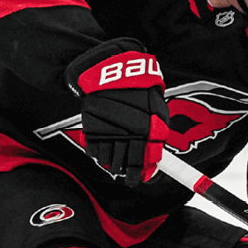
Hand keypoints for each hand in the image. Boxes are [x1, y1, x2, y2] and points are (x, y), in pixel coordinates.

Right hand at [66, 38, 169, 184]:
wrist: (112, 68)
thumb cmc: (139, 90)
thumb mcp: (157, 108)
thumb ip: (158, 136)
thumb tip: (154, 163)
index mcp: (146, 128)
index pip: (142, 161)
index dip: (138, 174)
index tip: (137, 179)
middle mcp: (126, 131)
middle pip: (123, 165)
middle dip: (125, 172)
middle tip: (126, 174)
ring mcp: (106, 129)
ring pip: (107, 161)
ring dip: (112, 163)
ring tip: (116, 158)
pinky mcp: (90, 126)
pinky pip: (93, 151)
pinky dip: (98, 153)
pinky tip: (105, 146)